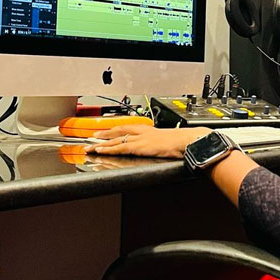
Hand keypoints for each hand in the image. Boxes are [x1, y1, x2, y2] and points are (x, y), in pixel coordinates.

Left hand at [83, 124, 207, 157]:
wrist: (188, 141)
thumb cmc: (184, 142)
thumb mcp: (170, 142)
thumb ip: (162, 145)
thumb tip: (161, 150)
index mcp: (150, 130)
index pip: (129, 127)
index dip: (117, 130)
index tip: (108, 132)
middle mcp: (143, 132)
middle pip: (119, 131)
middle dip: (105, 134)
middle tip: (93, 137)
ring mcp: (140, 139)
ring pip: (116, 140)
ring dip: (102, 144)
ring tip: (91, 147)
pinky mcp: (139, 147)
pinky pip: (120, 148)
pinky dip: (109, 149)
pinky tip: (101, 151)